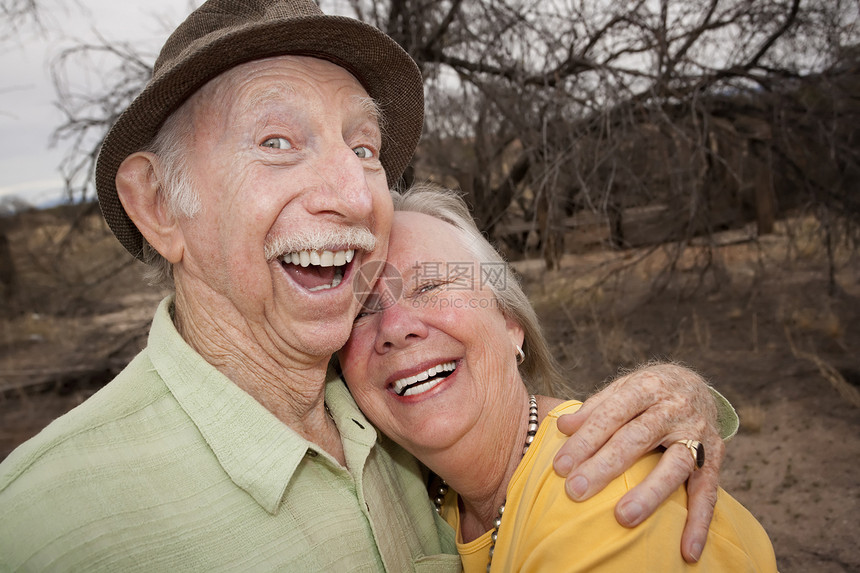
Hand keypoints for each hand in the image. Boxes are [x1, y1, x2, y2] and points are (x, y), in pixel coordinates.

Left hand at [551, 363, 724, 562]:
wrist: (697, 385)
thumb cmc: (647, 393)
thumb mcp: (623, 388)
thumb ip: (595, 408)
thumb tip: (563, 426)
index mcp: (647, 386)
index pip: (611, 414)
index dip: (585, 440)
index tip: (561, 467)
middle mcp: (674, 408)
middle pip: (637, 438)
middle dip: (605, 466)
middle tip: (576, 491)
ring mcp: (697, 434)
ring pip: (674, 465)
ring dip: (648, 494)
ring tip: (623, 518)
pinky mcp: (716, 457)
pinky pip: (708, 492)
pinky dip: (699, 522)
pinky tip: (687, 550)